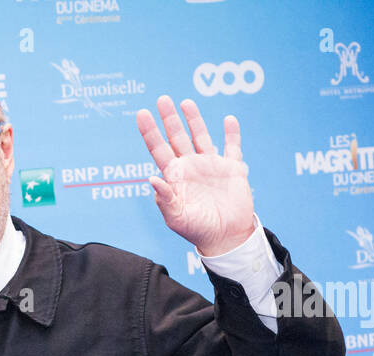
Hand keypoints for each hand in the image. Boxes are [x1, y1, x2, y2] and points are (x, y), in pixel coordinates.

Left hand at [136, 95, 254, 256]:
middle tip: (162, 99)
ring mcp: (211, 166)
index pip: (158, 149)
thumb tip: (151, 178)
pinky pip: (232, 147)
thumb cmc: (197, 230)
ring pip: (201, 137)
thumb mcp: (176, 218)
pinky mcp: (232, 169)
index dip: (150, 132)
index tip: (141, 113)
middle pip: (177, 137)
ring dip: (194, 120)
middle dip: (169, 119)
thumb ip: (164, 199)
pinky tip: (228, 120)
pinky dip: (232, 134)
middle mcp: (190, 167)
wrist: (225, 238)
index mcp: (174, 177)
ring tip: (185, 102)